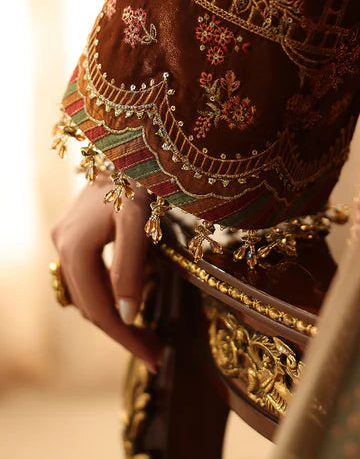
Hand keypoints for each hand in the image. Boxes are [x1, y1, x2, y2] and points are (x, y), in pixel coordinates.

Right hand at [51, 173, 162, 371]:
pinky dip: (106, 294)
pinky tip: (127, 302)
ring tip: (145, 334)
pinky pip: (87, 276)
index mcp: (75, 248)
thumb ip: (130, 269)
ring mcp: (64, 238)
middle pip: (91, 305)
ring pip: (87, 293)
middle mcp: (62, 246)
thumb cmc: (136, 179)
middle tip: (155, 353)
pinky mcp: (73, 231)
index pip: (100, 309)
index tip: (154, 358)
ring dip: (113, 315)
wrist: (129, 143)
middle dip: (122, 332)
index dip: (126, 337)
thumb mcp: (138, 224)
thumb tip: (127, 315)